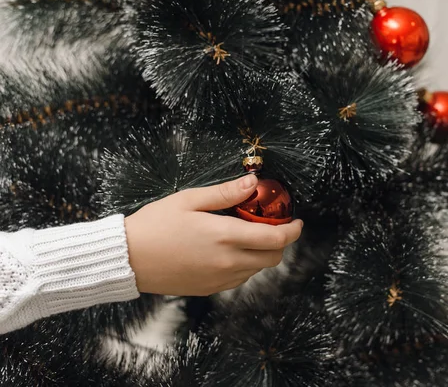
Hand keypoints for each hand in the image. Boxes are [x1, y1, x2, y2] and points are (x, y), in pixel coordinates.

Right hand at [124, 174, 302, 295]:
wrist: (127, 258)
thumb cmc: (155, 225)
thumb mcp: (189, 199)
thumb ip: (225, 193)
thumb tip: (253, 183)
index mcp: (225, 236)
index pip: (275, 238)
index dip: (293, 231)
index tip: (297, 222)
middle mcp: (228, 261)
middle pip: (273, 258)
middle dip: (280, 243)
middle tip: (272, 227)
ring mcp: (219, 278)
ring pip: (257, 269)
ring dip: (262, 254)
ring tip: (247, 235)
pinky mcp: (210, 288)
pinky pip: (240, 278)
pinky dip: (245, 265)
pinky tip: (229, 250)